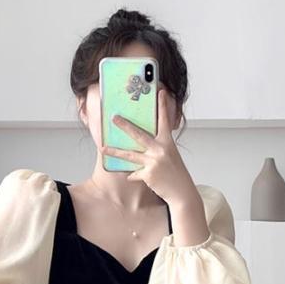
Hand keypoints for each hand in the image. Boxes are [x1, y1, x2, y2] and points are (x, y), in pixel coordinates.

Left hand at [101, 86, 196, 205]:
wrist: (181, 191)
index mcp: (167, 142)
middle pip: (139, 135)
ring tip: (102, 147)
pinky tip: (136, 177)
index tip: (160, 92)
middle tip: (114, 118)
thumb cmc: (175, 173)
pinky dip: (134, 176)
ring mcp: (153, 162)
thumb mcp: (170, 156)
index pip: (164, 120)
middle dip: (125, 125)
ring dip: (114, 151)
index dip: (163, 105)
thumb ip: (157, 148)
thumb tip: (141, 145)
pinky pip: (134, 174)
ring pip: (130, 155)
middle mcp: (160, 149)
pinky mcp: (148, 174)